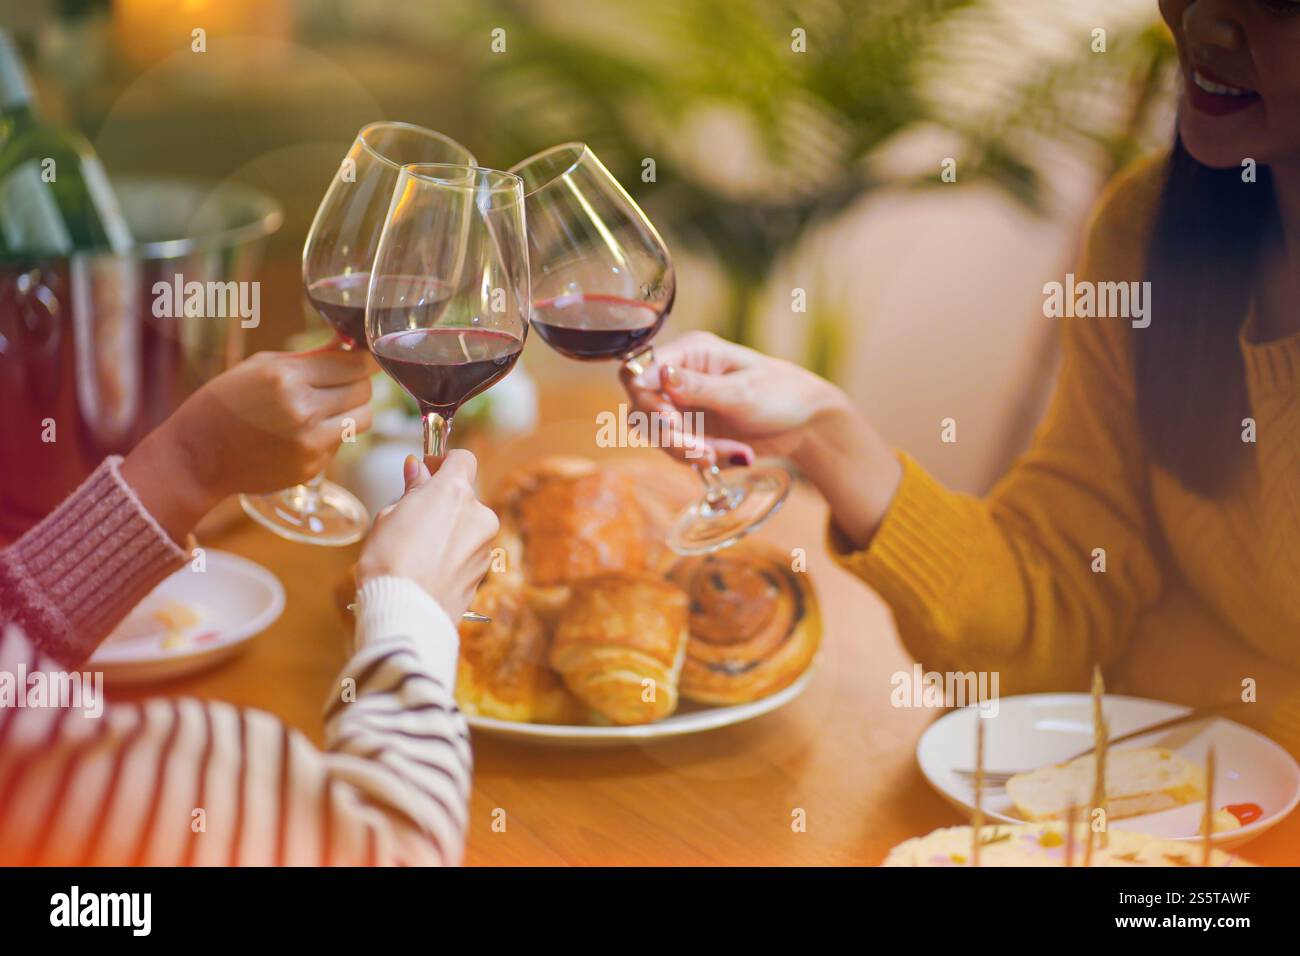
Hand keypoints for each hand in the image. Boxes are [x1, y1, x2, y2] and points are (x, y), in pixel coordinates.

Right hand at [122, 346, 374, 541]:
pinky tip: (305, 431)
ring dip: (354, 409)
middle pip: (364, 390)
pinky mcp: (312, 466)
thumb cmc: (225, 402)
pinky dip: (333, 434)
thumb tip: (352, 344)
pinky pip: (342, 442)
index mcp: (286, 378)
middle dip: (357, 383)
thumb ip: (311, 357)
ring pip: (364, 418)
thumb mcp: (261, 366)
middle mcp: (303, 410)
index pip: (355, 364)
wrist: (196, 456)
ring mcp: (310, 443)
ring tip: (330, 406)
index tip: (361, 359)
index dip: (363, 360)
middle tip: (340, 383)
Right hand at [355, 450, 499, 621]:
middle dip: (442, 500)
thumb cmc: (390, 563)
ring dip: (449, 528)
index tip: (426, 470)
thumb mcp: (390, 516)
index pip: (462, 459)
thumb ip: (411, 490)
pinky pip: (469, 551)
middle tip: (412, 514)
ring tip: (416, 548)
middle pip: (464, 495)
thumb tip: (418, 470)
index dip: (443, 461)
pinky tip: (428, 567)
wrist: (406, 613)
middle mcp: (479, 515)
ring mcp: (485, 545)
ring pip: (468, 525)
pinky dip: (453, 552)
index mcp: (455, 492)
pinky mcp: (484, 571)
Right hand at [620, 331, 901, 548]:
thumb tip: (659, 375)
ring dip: (691, 451)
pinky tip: (737, 454)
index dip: (646, 398)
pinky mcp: (694, 432)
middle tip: (701, 450)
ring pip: (660, 436)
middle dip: (671, 435)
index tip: (669, 420)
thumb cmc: (782, 394)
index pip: (641, 370)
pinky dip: (705, 458)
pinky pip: (680, 451)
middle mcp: (680, 377)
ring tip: (729, 454)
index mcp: (690, 353)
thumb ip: (697, 387)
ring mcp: (685, 406)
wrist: (808, 424)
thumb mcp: (741, 392)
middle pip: (643, 408)